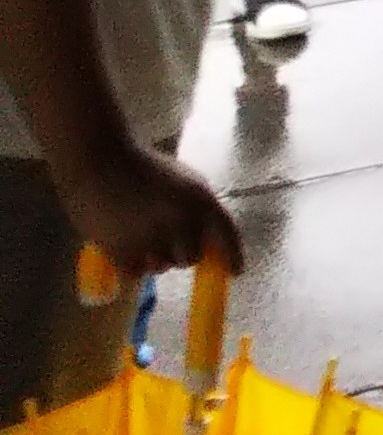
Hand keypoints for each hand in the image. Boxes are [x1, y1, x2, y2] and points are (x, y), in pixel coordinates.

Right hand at [56, 140, 239, 284]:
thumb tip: (210, 239)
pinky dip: (130, 265)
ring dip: (153, 259)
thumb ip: (200, 207)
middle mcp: (182, 221)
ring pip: (161, 267)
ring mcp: (151, 237)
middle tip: (165, 241)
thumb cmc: (142, 168)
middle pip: (191, 258)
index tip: (235, 272)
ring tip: (138, 236)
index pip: (226, 235)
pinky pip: (134, 273)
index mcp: (201, 199)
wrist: (97, 161)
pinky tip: (123, 246)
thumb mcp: (184, 180)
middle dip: (181, 253)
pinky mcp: (122, 250)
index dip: (232, 256)